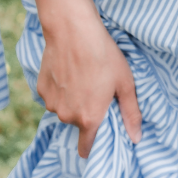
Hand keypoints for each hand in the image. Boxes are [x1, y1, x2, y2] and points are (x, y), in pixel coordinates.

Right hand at [37, 0, 141, 157]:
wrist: (73, 29)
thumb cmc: (103, 55)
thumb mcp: (125, 83)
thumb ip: (131, 113)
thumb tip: (136, 138)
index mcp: (88, 118)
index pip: (86, 148)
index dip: (93, 143)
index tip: (100, 131)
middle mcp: (66, 116)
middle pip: (77, 123)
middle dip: (85, 112)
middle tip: (95, 90)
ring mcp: (51, 102)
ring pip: (64, 109)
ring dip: (72, 100)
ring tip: (82, 77)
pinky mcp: (41, 88)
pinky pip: (53, 96)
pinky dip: (60, 88)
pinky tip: (68, 71)